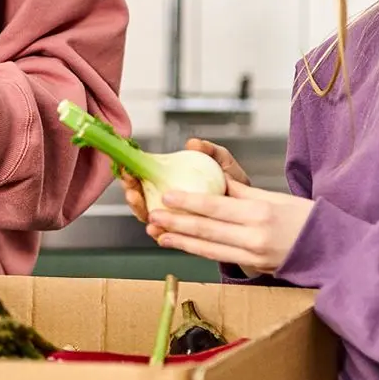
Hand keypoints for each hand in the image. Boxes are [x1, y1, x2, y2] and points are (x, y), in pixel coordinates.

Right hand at [118, 139, 251, 222]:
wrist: (250, 210)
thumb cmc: (234, 185)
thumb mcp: (224, 163)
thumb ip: (210, 151)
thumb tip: (193, 143)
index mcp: (172, 179)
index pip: (145, 175)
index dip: (133, 172)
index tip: (128, 168)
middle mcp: (167, 198)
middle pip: (140, 196)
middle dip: (131, 193)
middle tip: (132, 190)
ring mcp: (173, 217)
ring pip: (149, 215)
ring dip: (140, 212)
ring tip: (142, 207)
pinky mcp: (182, 234)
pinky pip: (167, 235)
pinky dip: (159, 233)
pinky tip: (156, 230)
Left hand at [144, 179, 314, 273]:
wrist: (334, 252)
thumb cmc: (307, 219)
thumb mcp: (276, 198)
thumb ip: (244, 193)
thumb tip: (217, 181)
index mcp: (260, 212)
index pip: (217, 207)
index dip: (189, 202)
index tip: (166, 196)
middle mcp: (254, 236)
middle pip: (207, 229)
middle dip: (176, 222)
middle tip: (152, 215)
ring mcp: (254, 256)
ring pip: (209, 248)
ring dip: (181, 241)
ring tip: (158, 233)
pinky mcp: (254, 268)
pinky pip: (221, 257)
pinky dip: (198, 251)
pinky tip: (182, 246)